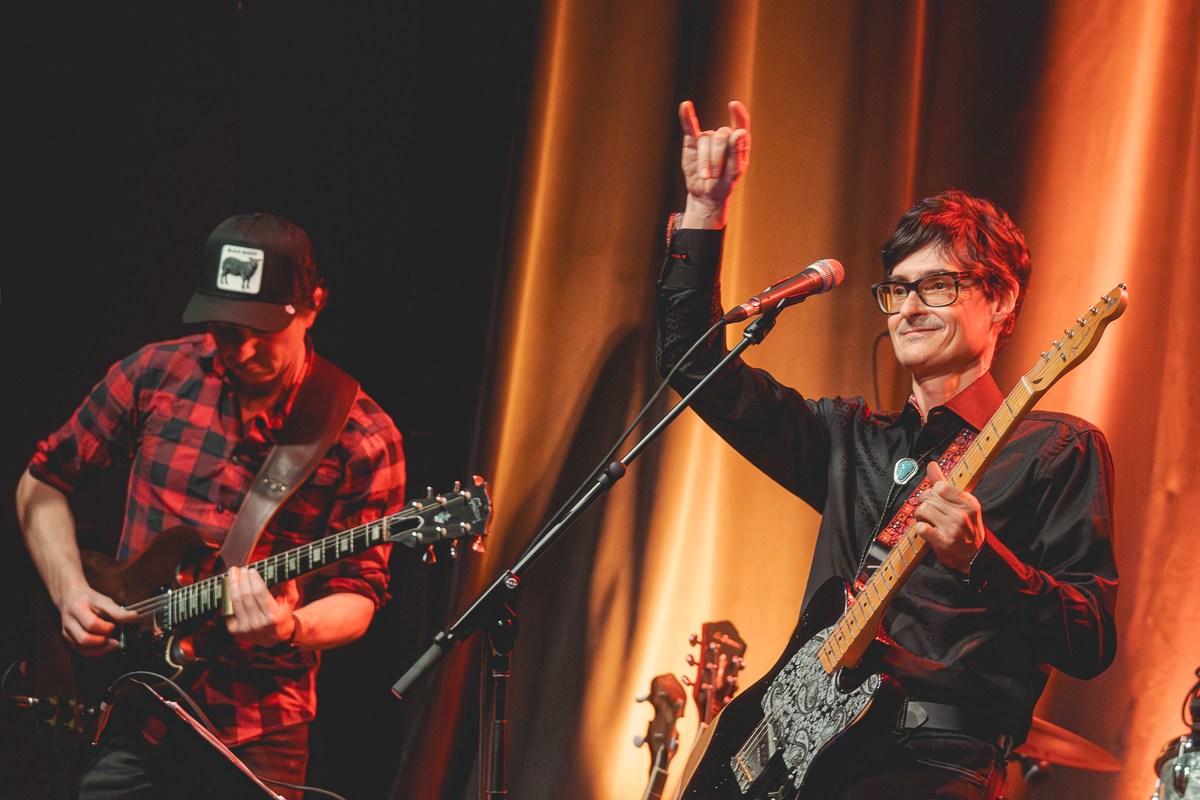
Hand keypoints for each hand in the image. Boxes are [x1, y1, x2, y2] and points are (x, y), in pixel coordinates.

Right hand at [58, 586, 137, 656]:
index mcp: (78, 608)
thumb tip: (133, 616)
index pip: (92, 623)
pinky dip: (96, 652)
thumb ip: (116, 610)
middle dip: (103, 641)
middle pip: (85, 639)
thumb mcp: (103, 600)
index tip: (115, 626)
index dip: (106, 628)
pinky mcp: (68, 640)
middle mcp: (70, 622)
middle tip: (116, 638)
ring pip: (82, 648)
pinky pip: (81, 651)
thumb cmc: (89, 600)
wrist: (70, 599)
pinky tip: (105, 649)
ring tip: (113, 644)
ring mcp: (67, 632)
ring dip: (101, 649)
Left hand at [224, 567, 299, 647]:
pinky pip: (228, 609)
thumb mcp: (289, 603)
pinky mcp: (235, 630)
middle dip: (242, 579)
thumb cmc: (282, 616)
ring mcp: (245, 628)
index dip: (254, 580)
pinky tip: (229, 587)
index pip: (260, 593)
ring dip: (232, 585)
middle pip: (246, 595)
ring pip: (235, 601)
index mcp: (273, 616)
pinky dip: (227, 597)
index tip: (252, 570)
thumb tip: (289, 574)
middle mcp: (258, 623)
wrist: (275, 639)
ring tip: (232, 574)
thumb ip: (289, 588)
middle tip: (241, 569)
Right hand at [679, 100, 750, 227]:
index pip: (741, 124)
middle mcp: (724, 137)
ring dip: (705, 160)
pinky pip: (690, 126)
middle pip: (721, 136)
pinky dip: (687, 116)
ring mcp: (708, 138)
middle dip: (717, 157)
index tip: (733, 105)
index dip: (738, 114)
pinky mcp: (693, 141)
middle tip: (715, 174)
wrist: (705, 194)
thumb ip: (736, 152)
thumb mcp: (733, 173)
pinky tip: (685, 105)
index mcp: (739, 143)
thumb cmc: (723, 184)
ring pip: (706, 140)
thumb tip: (739, 131)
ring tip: (705, 175)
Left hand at [911, 462, 985, 573]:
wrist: (975, 558)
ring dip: (920, 516)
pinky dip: (920, 529)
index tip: (934, 500)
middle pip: (928, 497)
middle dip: (923, 504)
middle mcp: (962, 514)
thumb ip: (944, 484)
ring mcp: (953, 528)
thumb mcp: (962, 505)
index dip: (932, 492)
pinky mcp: (943, 542)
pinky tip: (928, 532)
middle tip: (928, 513)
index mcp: (968, 502)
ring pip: (922, 510)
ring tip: (927, 522)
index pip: (940, 486)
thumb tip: (931, 465)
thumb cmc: (966, 530)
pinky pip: (921, 528)